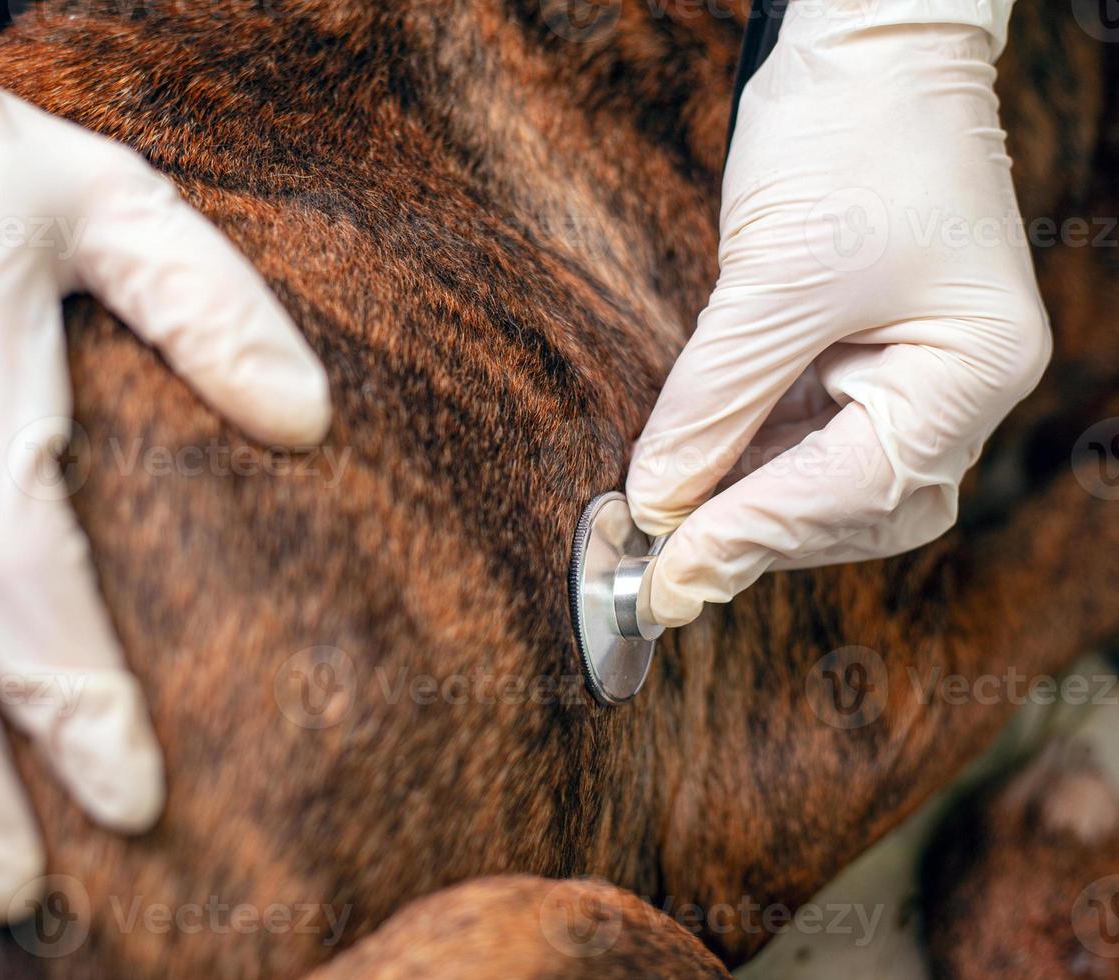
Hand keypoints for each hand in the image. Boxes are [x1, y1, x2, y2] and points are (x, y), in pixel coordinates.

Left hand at [627, 8, 1047, 627]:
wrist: (868, 45)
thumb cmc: (851, 136)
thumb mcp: (773, 279)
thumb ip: (715, 401)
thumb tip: (657, 501)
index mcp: (971, 371)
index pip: (852, 490)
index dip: (750, 537)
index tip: (667, 579)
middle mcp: (956, 387)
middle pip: (853, 509)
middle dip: (758, 536)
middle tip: (664, 571)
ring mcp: (914, 372)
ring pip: (827, 482)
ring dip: (748, 506)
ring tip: (668, 528)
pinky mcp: (865, 353)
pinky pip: (807, 434)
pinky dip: (750, 460)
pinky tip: (696, 473)